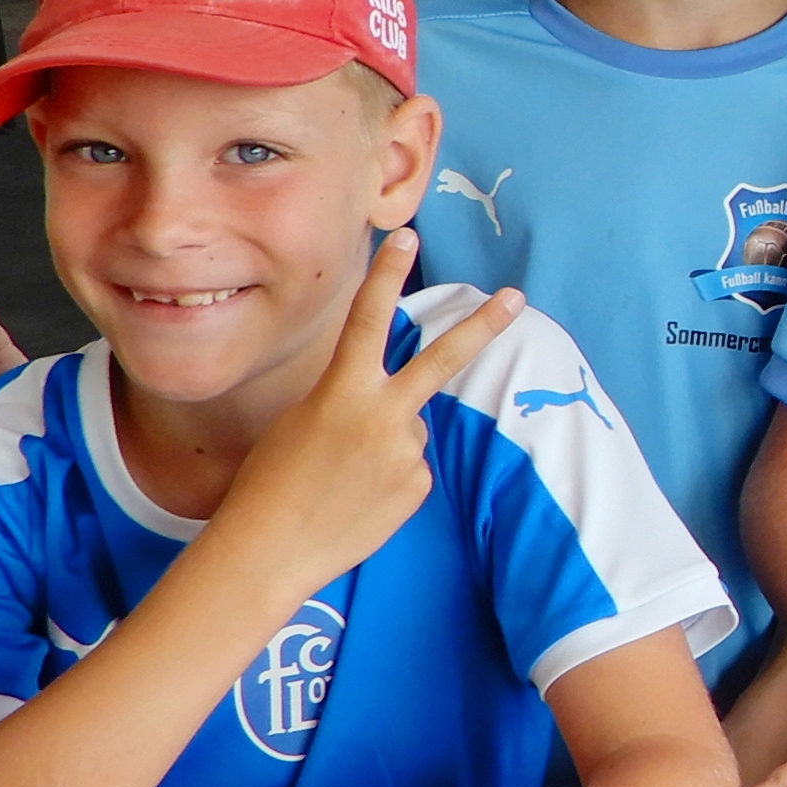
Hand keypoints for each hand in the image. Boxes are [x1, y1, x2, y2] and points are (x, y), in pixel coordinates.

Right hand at [212, 233, 518, 596]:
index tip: (405, 235)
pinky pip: (408, 467)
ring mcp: (406, 452)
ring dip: (384, 444)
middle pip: (442, 359)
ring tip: (341, 478)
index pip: (368, 318)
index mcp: (341, 391)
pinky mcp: (418, 486)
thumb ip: (353, 401)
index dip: (386, 274)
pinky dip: (387, 477)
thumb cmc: (271, 481)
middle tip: (518, 296)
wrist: (268, 551)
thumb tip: (402, 411)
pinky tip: (356, 500)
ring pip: (408, 429)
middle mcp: (382, 416)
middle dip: (482, 325)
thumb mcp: (300, 422)